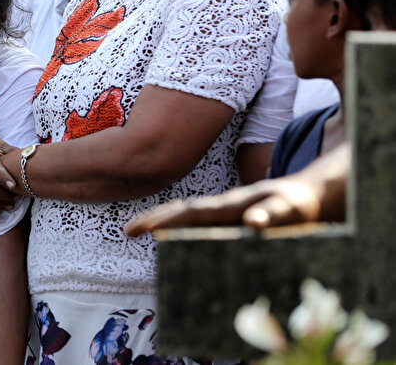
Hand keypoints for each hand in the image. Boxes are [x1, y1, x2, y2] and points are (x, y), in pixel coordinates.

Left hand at [125, 176, 328, 235]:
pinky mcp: (290, 208)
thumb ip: (213, 232)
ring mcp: (260, 202)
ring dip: (207, 214)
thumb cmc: (269, 213)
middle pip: (197, 210)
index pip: (182, 213)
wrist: (313, 193)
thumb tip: (179, 248)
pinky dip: (264, 217)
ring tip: (183, 225)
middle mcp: (236, 203)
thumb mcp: (238, 222)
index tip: (128, 230)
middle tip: (137, 228)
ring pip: (229, 206)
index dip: (156, 219)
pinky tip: (255, 225)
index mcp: (221, 210)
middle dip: (166, 218)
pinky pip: (276, 213)